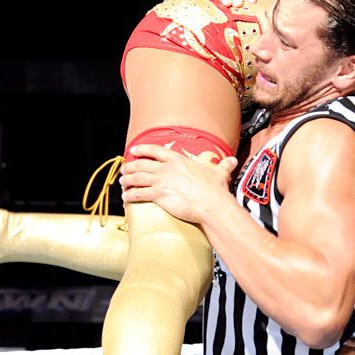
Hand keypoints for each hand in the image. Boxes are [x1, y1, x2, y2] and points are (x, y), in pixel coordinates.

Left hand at [119, 144, 238, 224]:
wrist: (212, 204)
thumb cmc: (215, 190)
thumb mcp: (220, 173)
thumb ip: (223, 166)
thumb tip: (232, 161)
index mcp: (177, 160)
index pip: (154, 151)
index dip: (142, 150)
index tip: (133, 151)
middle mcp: (166, 168)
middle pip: (141, 164)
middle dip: (130, 167)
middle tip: (124, 170)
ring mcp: (161, 181)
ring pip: (136, 178)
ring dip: (127, 181)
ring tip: (122, 183)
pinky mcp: (158, 195)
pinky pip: (138, 194)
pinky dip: (129, 196)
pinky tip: (126, 198)